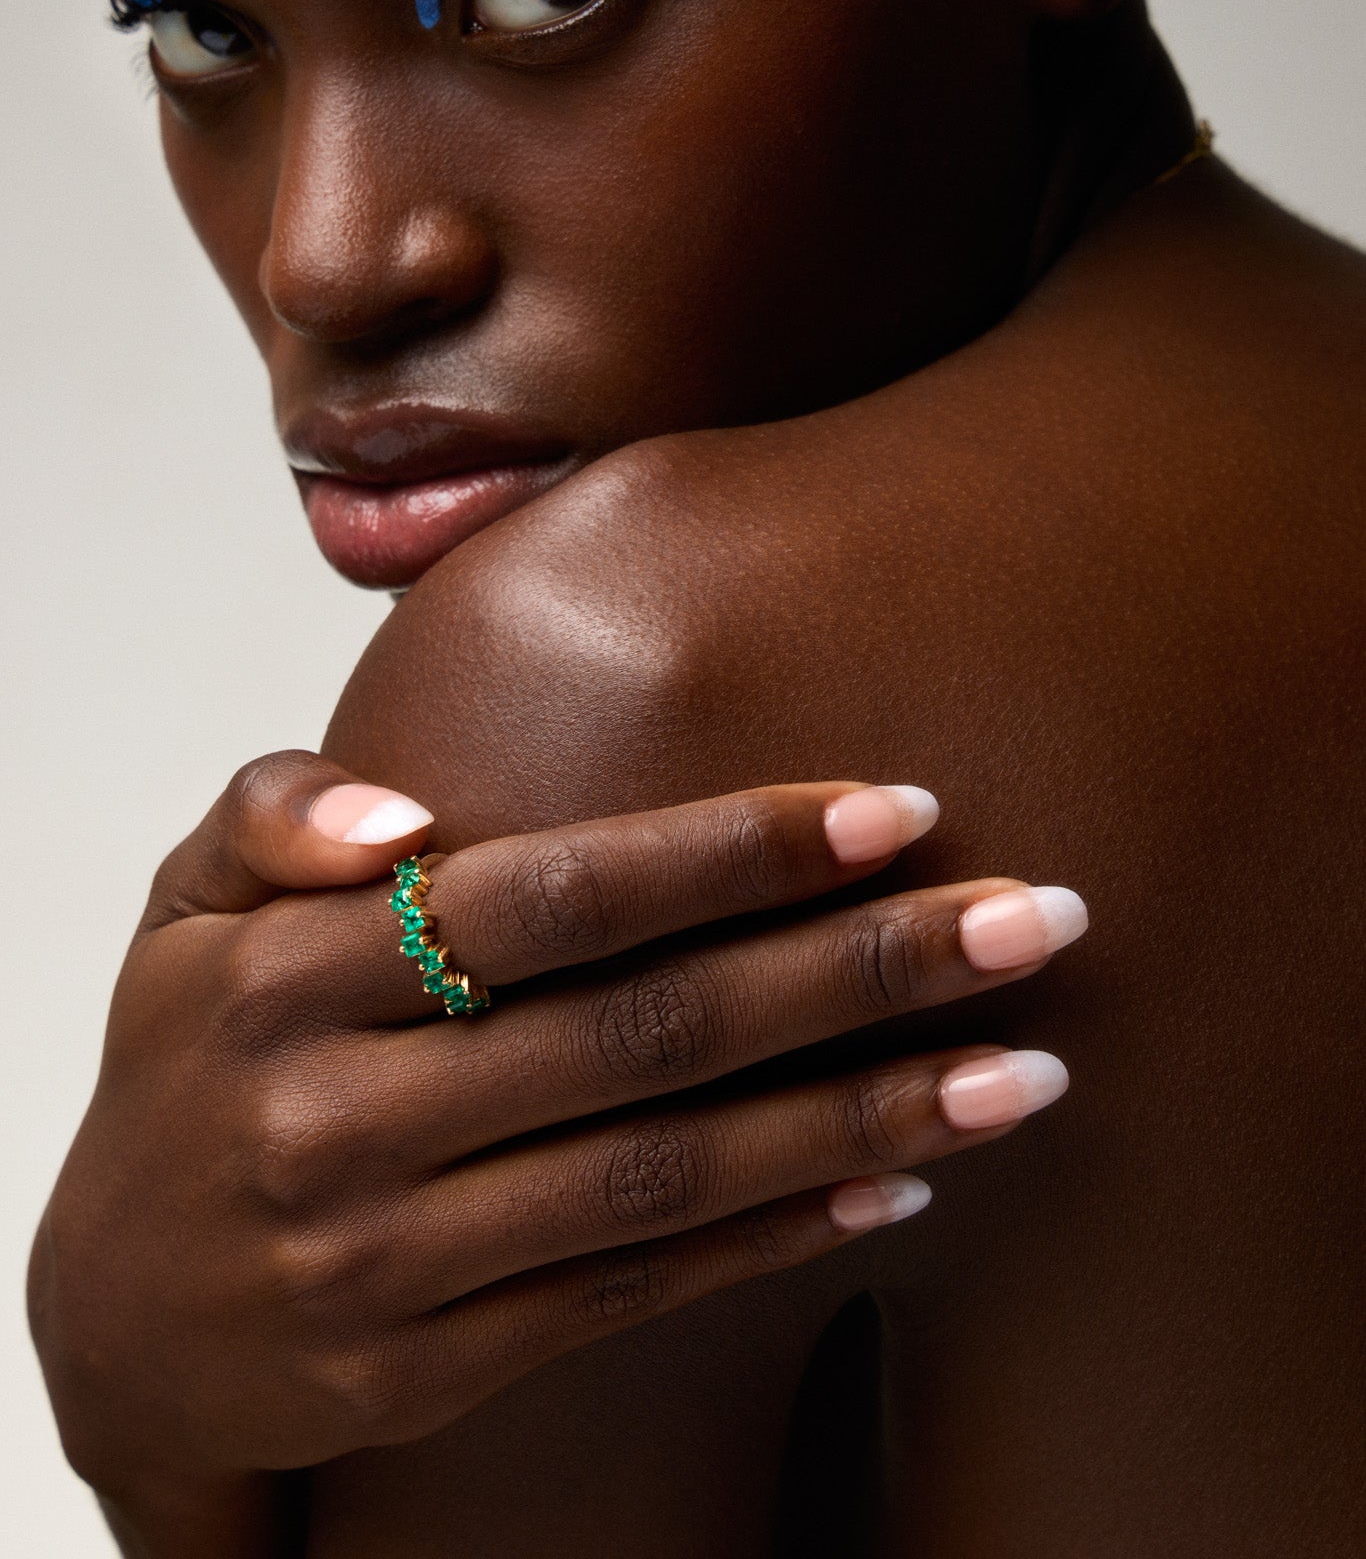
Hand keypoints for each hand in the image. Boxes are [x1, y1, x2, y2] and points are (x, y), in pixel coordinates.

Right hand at [30, 755, 1083, 1548]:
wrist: (115, 1320)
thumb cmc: (192, 1064)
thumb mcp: (182, 912)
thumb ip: (274, 814)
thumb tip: (407, 811)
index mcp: (292, 974)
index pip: (551, 895)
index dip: (732, 851)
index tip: (898, 810)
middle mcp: (344, 1116)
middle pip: (648, 1030)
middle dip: (860, 968)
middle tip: (1036, 918)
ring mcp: (391, 1259)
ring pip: (669, 1175)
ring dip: (866, 1114)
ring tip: (1028, 1069)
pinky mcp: (433, 1368)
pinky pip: (634, 1291)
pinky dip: (777, 1234)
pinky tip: (906, 1186)